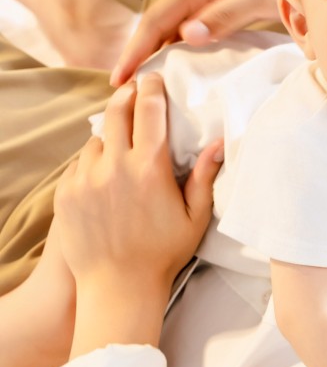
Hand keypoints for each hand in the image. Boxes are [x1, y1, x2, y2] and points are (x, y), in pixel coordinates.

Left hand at [55, 73, 222, 297]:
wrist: (117, 287)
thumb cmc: (163, 255)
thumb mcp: (195, 218)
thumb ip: (204, 177)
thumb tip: (220, 142)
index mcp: (149, 169)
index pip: (149, 110)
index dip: (152, 88)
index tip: (154, 79)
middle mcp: (114, 167)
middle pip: (116, 110)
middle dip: (127, 95)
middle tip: (134, 92)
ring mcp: (86, 179)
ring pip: (96, 138)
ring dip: (109, 136)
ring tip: (122, 147)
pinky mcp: (67, 193)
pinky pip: (79, 165)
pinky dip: (92, 164)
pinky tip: (105, 179)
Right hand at [110, 0, 287, 86]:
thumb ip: (222, 16)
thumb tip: (185, 36)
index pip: (153, 21)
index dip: (135, 51)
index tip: (120, 78)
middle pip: (154, 26)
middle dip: (135, 55)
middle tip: (122, 89)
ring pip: (166, 31)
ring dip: (151, 55)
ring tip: (141, 86)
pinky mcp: (211, 8)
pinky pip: (183, 33)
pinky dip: (172, 51)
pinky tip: (171, 71)